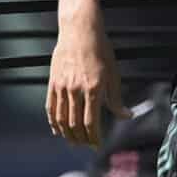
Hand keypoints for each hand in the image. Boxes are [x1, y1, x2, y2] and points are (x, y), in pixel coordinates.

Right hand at [46, 15, 125, 148]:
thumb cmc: (99, 50)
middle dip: (81, 139)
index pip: (91, 122)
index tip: (97, 144)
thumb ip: (116, 98)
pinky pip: (51, 107)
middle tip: (86, 145)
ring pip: (61, 119)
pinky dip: (53, 121)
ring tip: (73, 141)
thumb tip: (126, 115)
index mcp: (92, 89)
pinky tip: (57, 128)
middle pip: (75, 124)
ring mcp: (62, 87)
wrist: (80, 30)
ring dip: (67, 134)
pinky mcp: (53, 82)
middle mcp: (75, 90)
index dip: (94, 138)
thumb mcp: (113, 74)